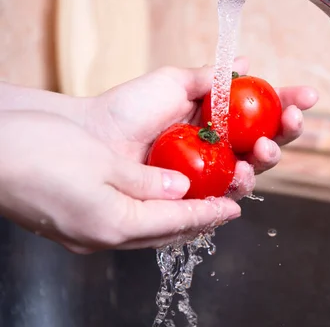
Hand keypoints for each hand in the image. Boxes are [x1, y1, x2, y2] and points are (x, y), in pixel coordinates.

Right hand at [0, 111, 240, 253]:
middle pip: (163, 233)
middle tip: (224, 207)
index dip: (208, 215)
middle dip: (196, 220)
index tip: (233, 209)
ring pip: (145, 230)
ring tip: (199, 204)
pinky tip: (159, 198)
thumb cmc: (39, 151)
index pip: (175, 223)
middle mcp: (101, 236)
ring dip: (175, 218)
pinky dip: (151, 212)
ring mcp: (86, 232)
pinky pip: (127, 222)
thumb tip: (182, 189)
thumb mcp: (102, 163)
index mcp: (112, 225)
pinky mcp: (76, 220)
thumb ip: (147, 181)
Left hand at [84, 57, 318, 198]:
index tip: (307, 95)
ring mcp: (212, 171)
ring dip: (269, 157)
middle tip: (291, 120)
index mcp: (219, 117)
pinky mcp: (200, 197)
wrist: (97, 140)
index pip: (263, 110)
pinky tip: (243, 173)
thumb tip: (244, 60)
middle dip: (287, 130)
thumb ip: (211, 76)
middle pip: (268, 140)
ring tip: (264, 147)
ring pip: (255, 168)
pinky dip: (242, 184)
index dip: (287, 102)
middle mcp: (221, 144)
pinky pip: (230, 194)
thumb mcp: (173, 82)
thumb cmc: (129, 109)